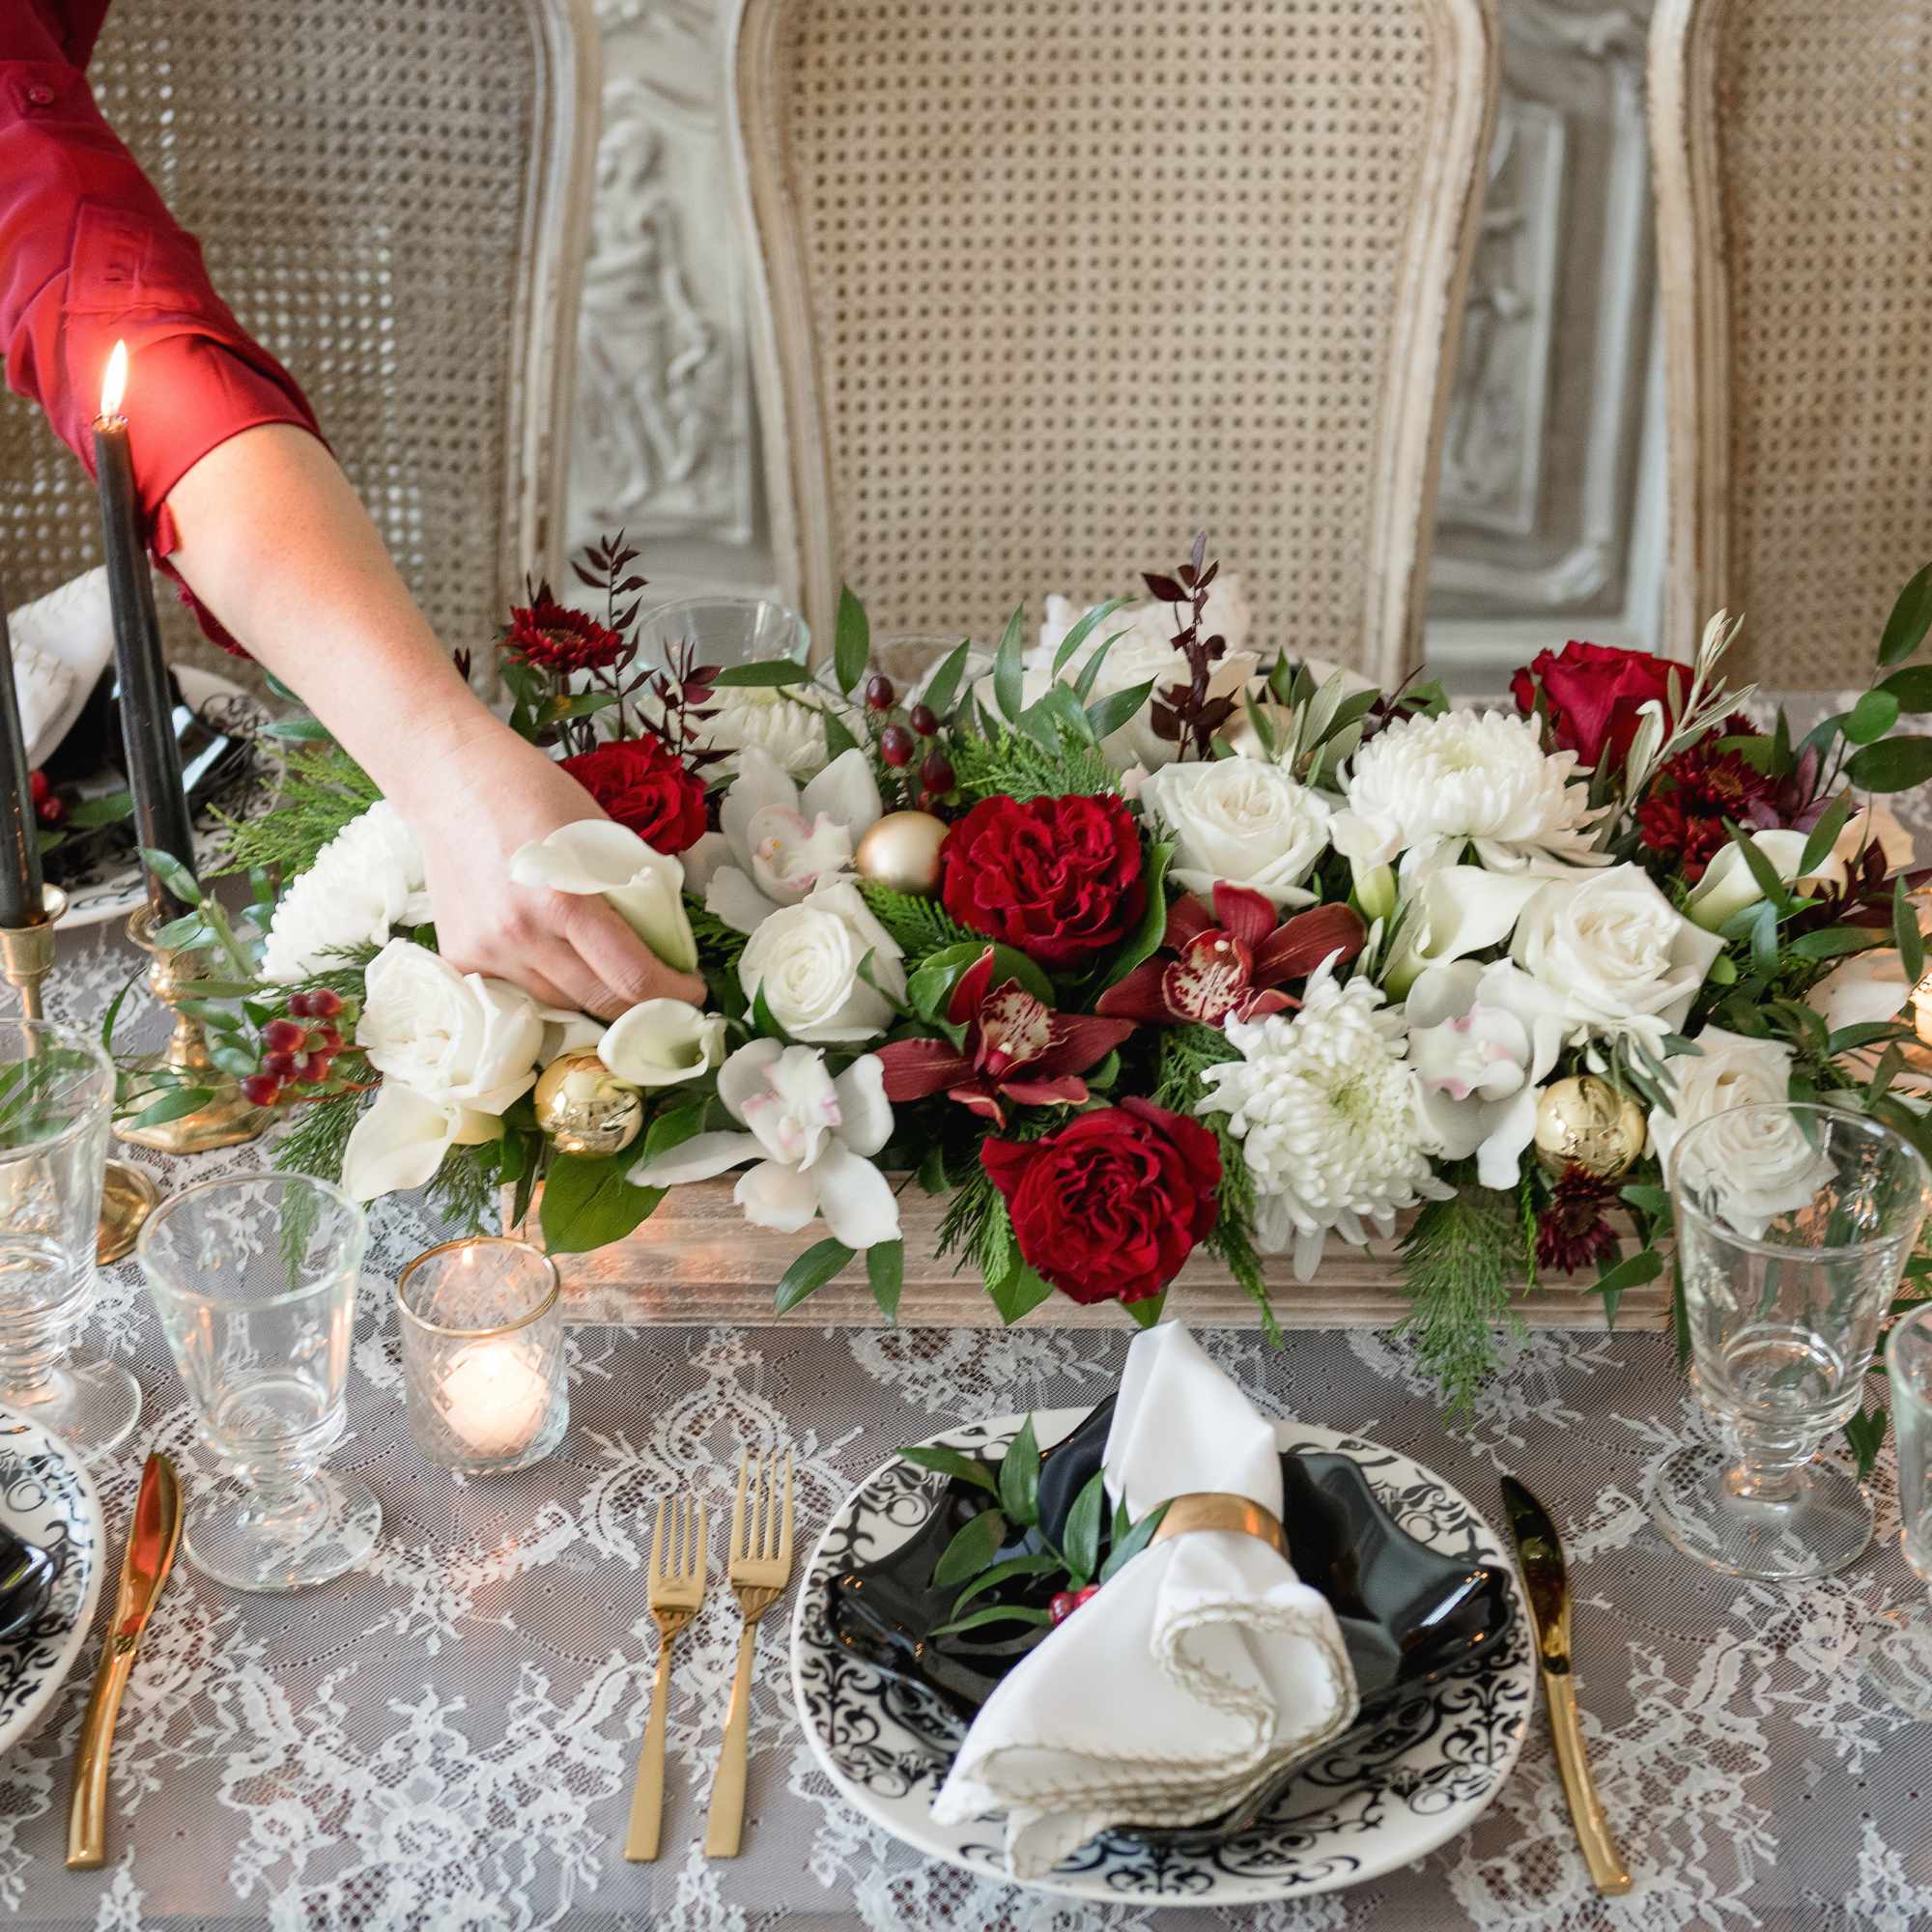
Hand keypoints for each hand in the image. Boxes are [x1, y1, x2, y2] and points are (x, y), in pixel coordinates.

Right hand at [397, 725, 706, 1020]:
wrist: (452, 782)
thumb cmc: (536, 796)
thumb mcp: (601, 834)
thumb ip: (632, 891)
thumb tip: (667, 944)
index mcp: (565, 901)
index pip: (633, 978)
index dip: (673, 995)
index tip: (692, 992)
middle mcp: (521, 936)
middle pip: (599, 1002)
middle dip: (643, 1004)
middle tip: (663, 992)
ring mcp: (486, 952)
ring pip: (559, 1003)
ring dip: (591, 993)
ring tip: (605, 967)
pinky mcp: (460, 957)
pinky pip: (517, 992)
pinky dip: (545, 983)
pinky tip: (557, 959)